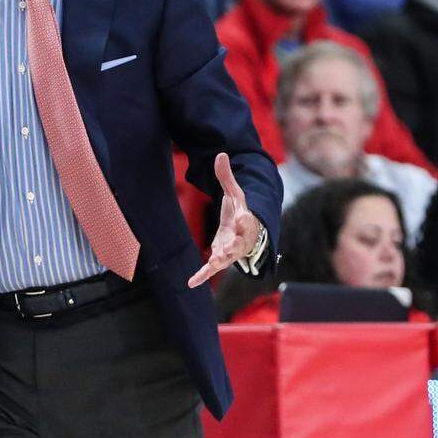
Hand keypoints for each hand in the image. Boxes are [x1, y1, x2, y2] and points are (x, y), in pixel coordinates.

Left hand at [188, 153, 260, 287]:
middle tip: (227, 250)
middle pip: (239, 244)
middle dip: (234, 246)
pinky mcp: (220, 258)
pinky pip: (211, 269)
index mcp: (246, 221)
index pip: (248, 220)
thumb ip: (226, 176)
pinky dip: (202, 276)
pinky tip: (189, 284)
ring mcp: (231, 251)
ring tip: (212, 264)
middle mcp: (241, 239)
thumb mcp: (234, 193)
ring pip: (227, 259)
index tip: (243, 218)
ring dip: (220, 262)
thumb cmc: (241, 211)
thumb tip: (221, 153)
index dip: (246, 220)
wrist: (247, 232)